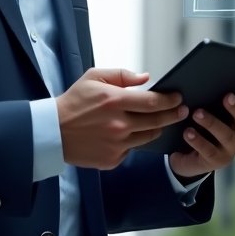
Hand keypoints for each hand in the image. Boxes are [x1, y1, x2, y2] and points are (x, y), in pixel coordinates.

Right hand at [56, 68, 187, 169]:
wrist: (53, 132)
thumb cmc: (73, 102)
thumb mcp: (93, 77)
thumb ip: (122, 75)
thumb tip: (146, 78)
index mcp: (114, 101)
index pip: (153, 102)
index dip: (170, 100)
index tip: (178, 98)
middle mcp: (118, 125)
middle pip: (156, 121)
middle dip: (173, 115)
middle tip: (182, 111)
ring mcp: (116, 145)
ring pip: (147, 137)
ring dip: (155, 129)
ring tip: (157, 122)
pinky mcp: (112, 160)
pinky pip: (131, 150)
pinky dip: (132, 142)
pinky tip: (126, 134)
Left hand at [167, 85, 234, 180]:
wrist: (188, 154)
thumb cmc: (202, 125)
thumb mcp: (210, 110)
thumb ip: (215, 98)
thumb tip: (210, 79)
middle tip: (227, 97)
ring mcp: (231, 150)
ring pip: (226, 136)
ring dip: (212, 123)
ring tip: (197, 113)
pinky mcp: (217, 161)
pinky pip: (209, 150)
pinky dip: (198, 140)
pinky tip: (187, 132)